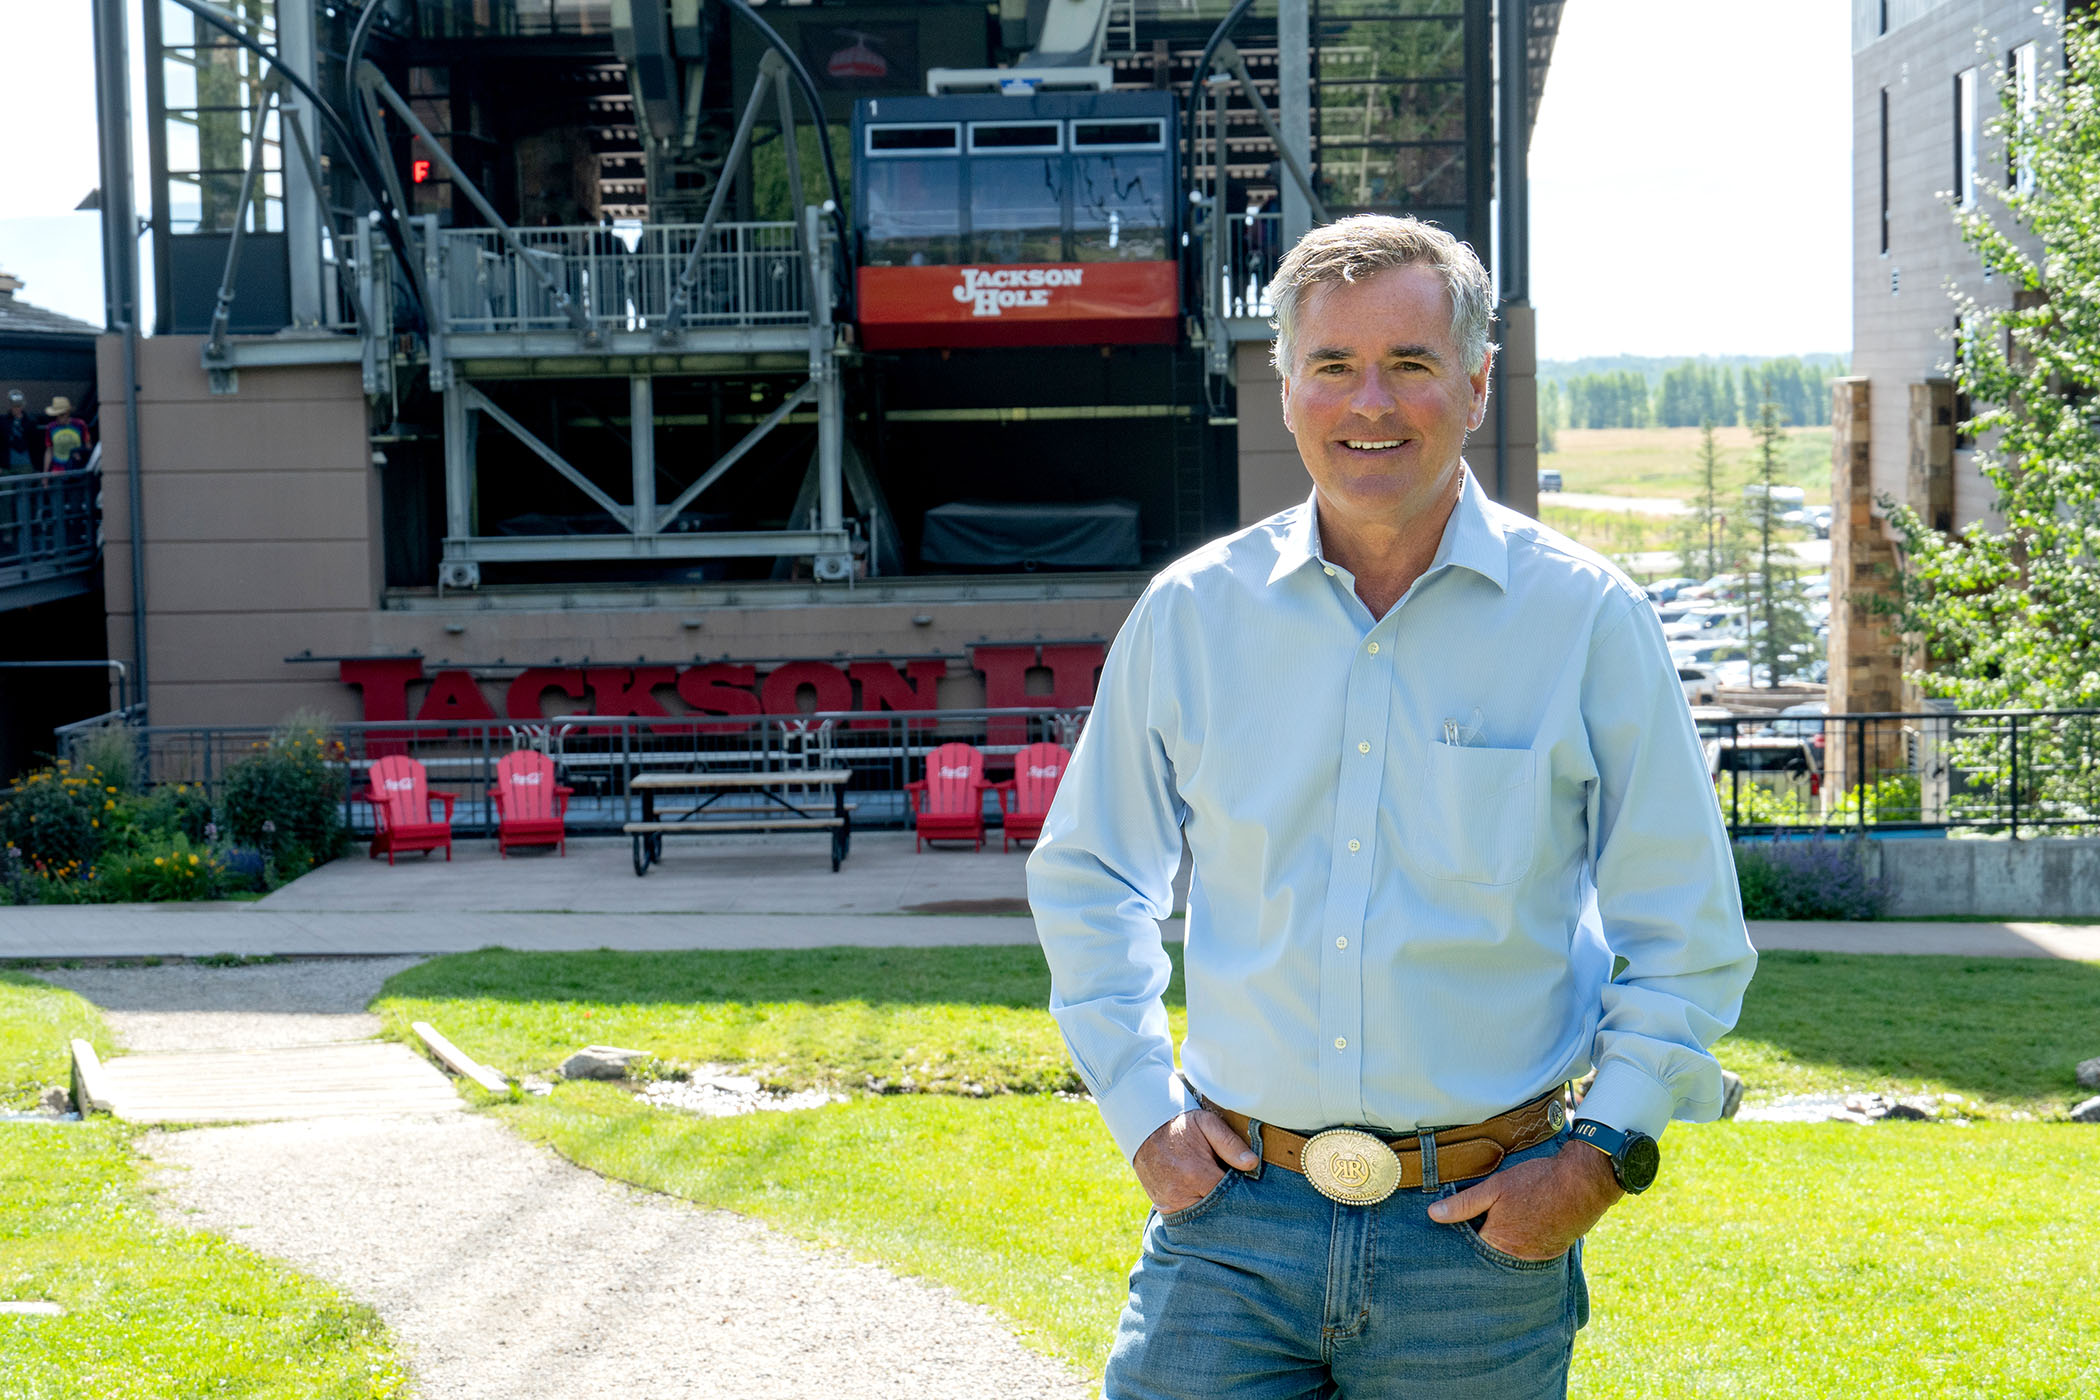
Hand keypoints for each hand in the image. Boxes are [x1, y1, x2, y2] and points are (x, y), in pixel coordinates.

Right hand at [1132, 1109, 1259, 1214]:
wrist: (1145, 1128)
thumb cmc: (1181, 1125)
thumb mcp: (1207, 1124)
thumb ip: (1230, 1143)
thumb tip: (1252, 1163)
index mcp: (1197, 1173)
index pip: (1231, 1196)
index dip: (1243, 1192)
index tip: (1249, 1185)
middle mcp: (1182, 1193)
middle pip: (1218, 1210)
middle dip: (1230, 1203)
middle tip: (1239, 1193)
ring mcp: (1170, 1203)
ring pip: (1204, 1217)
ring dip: (1214, 1209)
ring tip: (1222, 1194)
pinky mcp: (1163, 1207)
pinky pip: (1188, 1217)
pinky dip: (1198, 1211)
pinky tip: (1205, 1197)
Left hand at [1427, 1141, 1623, 1260]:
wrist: (1583, 1183)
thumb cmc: (1536, 1183)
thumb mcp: (1496, 1187)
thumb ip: (1465, 1204)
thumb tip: (1433, 1214)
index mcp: (1496, 1242)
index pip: (1469, 1246)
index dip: (1463, 1234)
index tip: (1459, 1228)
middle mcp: (1515, 1256)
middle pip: (1490, 1253)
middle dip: (1483, 1241)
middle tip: (1484, 1223)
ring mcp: (1536, 1256)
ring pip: (1510, 1254)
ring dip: (1505, 1243)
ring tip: (1505, 1224)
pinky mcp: (1552, 1252)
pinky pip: (1530, 1253)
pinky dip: (1524, 1243)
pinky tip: (1524, 1226)